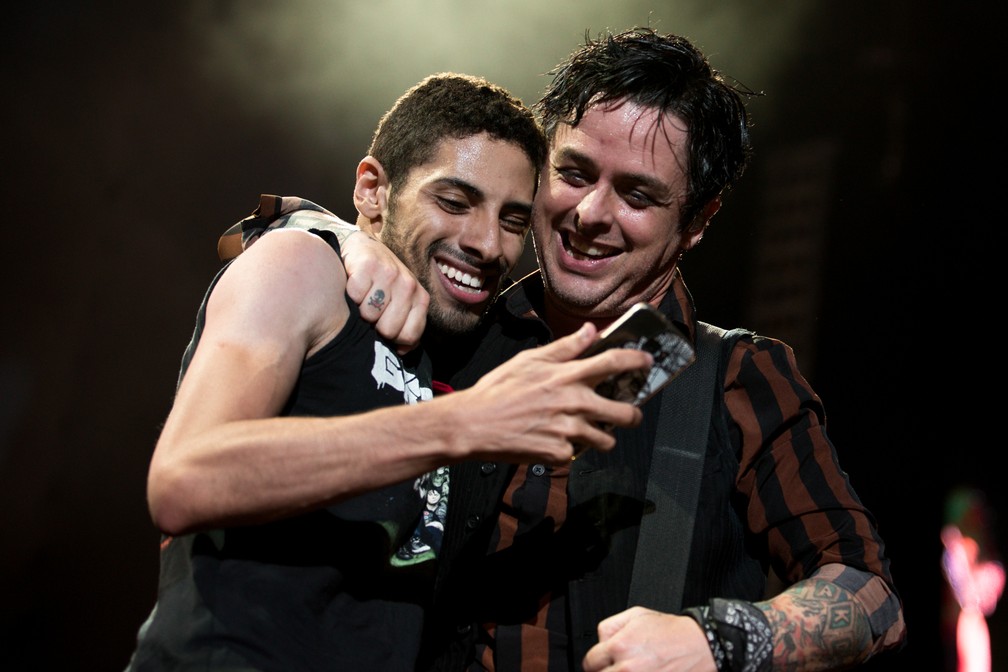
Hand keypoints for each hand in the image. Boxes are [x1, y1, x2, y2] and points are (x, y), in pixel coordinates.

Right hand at [339, 230, 428, 353]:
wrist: (366, 249)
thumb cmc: (383, 283)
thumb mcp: (401, 303)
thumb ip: (406, 327)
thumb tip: (401, 351)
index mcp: (420, 298)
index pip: (409, 336)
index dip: (393, 339)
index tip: (384, 328)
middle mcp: (408, 285)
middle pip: (388, 329)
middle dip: (375, 325)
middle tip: (372, 311)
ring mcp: (389, 273)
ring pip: (369, 314)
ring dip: (360, 310)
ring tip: (363, 298)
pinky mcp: (368, 265)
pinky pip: (355, 296)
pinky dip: (350, 294)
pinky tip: (355, 284)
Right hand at [457, 323, 650, 463]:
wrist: (473, 425)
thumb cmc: (498, 390)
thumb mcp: (529, 360)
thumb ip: (564, 348)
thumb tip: (590, 332)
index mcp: (567, 376)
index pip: (614, 363)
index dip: (636, 360)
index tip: (648, 361)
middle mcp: (574, 404)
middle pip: (625, 413)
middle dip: (632, 414)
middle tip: (629, 414)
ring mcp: (569, 432)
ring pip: (606, 440)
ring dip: (602, 436)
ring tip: (587, 432)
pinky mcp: (559, 453)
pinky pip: (577, 453)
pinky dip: (569, 448)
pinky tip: (553, 440)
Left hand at [583, 607, 714, 671]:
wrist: (698, 646)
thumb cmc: (671, 632)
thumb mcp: (637, 615)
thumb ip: (610, 627)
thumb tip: (600, 641)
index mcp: (620, 647)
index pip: (590, 663)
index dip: (595, 660)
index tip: (601, 661)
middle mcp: (627, 669)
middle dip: (606, 670)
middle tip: (617, 665)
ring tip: (631, 669)